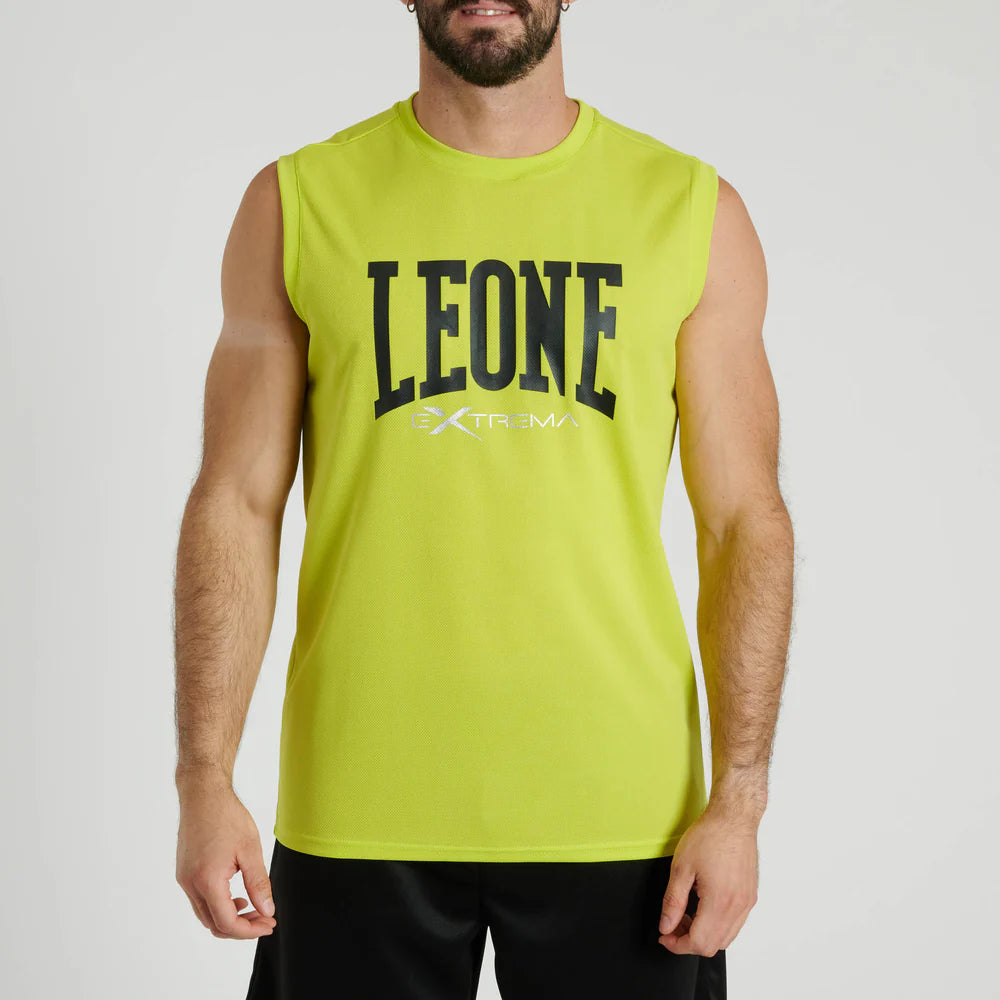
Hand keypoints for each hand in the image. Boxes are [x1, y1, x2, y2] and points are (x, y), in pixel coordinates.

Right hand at [175, 775, 276, 938]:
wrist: (203, 794)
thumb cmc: (226, 816)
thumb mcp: (250, 850)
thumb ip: (259, 884)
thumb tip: (267, 910)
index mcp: (207, 881)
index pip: (227, 923)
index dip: (250, 930)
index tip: (268, 924)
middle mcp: (190, 884)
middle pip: (213, 924)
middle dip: (240, 927)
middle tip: (264, 918)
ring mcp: (184, 879)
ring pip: (205, 914)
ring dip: (228, 917)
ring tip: (252, 906)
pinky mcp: (184, 872)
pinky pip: (199, 900)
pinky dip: (217, 904)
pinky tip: (235, 894)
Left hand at [657, 803, 758, 956]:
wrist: (734, 818)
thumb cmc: (709, 836)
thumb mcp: (681, 867)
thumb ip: (672, 901)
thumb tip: (666, 926)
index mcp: (720, 902)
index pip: (698, 943)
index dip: (677, 945)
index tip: (664, 936)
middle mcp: (738, 907)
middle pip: (713, 946)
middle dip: (688, 942)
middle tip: (672, 925)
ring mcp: (747, 903)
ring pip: (725, 938)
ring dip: (703, 935)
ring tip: (686, 914)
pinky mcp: (750, 897)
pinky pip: (735, 924)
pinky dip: (717, 925)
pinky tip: (702, 907)